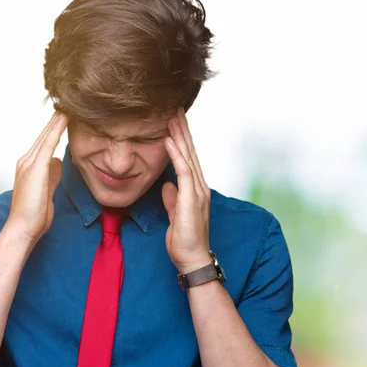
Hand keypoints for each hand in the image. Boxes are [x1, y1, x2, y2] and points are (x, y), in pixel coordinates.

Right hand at [6, 112, 67, 241]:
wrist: (23, 227)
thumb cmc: (34, 213)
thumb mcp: (47, 190)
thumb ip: (52, 174)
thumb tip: (59, 162)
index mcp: (29, 166)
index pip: (43, 143)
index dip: (53, 129)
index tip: (64, 116)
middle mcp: (27, 161)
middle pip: (43, 135)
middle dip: (55, 120)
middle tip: (67, 103)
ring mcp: (29, 163)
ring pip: (45, 136)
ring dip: (56, 121)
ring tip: (67, 105)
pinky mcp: (36, 168)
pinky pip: (48, 144)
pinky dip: (56, 130)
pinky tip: (63, 119)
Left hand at [162, 107, 211, 273]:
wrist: (192, 259)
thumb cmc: (184, 241)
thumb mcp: (174, 215)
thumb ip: (172, 199)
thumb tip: (167, 185)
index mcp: (195, 189)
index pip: (188, 158)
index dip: (181, 139)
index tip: (173, 122)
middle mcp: (200, 186)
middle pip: (190, 151)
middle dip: (182, 129)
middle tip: (175, 108)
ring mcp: (198, 191)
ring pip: (189, 156)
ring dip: (180, 135)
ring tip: (173, 116)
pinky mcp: (192, 198)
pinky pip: (184, 171)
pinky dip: (176, 155)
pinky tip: (169, 141)